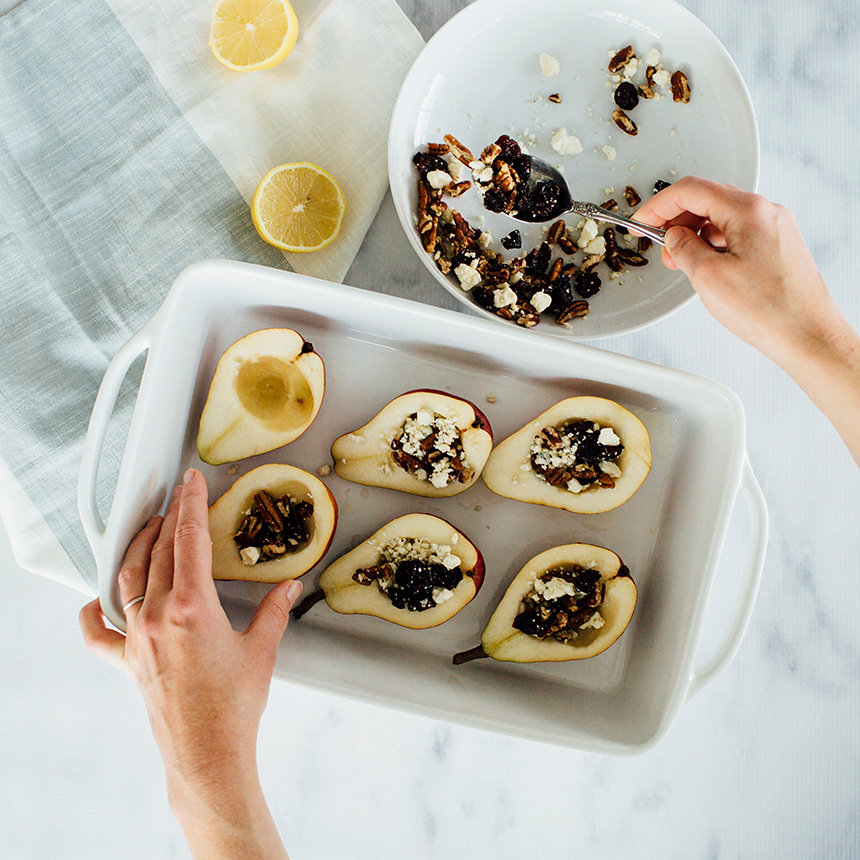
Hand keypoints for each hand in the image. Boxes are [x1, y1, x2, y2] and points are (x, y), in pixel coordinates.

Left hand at [80, 469, 298, 858]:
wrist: (208, 753)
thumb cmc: (234, 707)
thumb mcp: (262, 649)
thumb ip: (274, 611)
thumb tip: (288, 588)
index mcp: (193, 607)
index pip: (190, 539)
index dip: (191, 504)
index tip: (191, 483)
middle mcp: (158, 617)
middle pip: (159, 552)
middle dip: (169, 519)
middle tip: (178, 499)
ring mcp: (138, 639)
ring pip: (128, 579)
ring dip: (139, 549)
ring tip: (150, 530)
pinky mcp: (128, 662)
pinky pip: (99, 634)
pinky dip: (93, 614)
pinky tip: (92, 602)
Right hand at [636, 175, 859, 466]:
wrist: (807, 335)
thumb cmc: (769, 310)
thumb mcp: (708, 277)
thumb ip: (684, 248)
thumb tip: (674, 236)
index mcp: (748, 211)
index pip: (692, 190)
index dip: (659, 204)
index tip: (642, 220)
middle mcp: (765, 213)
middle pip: (708, 199)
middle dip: (675, 218)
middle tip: (655, 241)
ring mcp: (774, 228)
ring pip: (721, 217)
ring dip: (693, 232)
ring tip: (677, 258)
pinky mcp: (777, 246)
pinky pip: (737, 233)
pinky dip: (713, 242)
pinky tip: (702, 262)